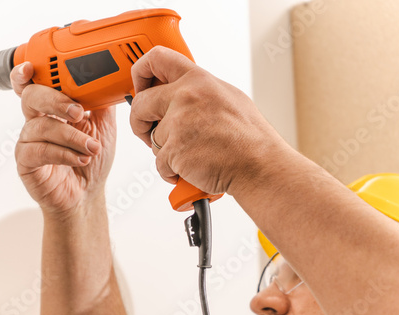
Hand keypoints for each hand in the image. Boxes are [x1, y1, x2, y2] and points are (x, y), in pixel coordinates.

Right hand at [11, 62, 116, 215]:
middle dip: (56, 101)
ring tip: (92, 148)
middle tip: (78, 112)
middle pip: (32, 97)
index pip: (35, 84)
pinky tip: (80, 158)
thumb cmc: (92, 159)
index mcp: (53, 108)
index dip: (27, 74)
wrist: (89, 193)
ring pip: (41, 126)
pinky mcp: (26, 162)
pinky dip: (63, 153)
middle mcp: (38, 120)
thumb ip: (101, 102)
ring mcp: (29, 141)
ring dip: (72, 137)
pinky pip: (39, 150)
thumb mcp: (104, 126)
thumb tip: (108, 78)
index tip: (31, 67)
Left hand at [130, 46, 289, 194]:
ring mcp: (178, 124)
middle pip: (140, 103)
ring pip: (152, 138)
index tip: (141, 87)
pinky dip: (170, 171)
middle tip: (148, 132)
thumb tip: (180, 91)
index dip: (140, 72)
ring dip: (165, 151)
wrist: (259, 166)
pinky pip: (159, 163)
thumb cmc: (250, 138)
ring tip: (190, 155)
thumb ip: (200, 91)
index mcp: (198, 80)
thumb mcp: (228, 98)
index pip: (156, 58)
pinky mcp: (174, 150)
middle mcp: (186, 97)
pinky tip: (190, 169)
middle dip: (139, 122)